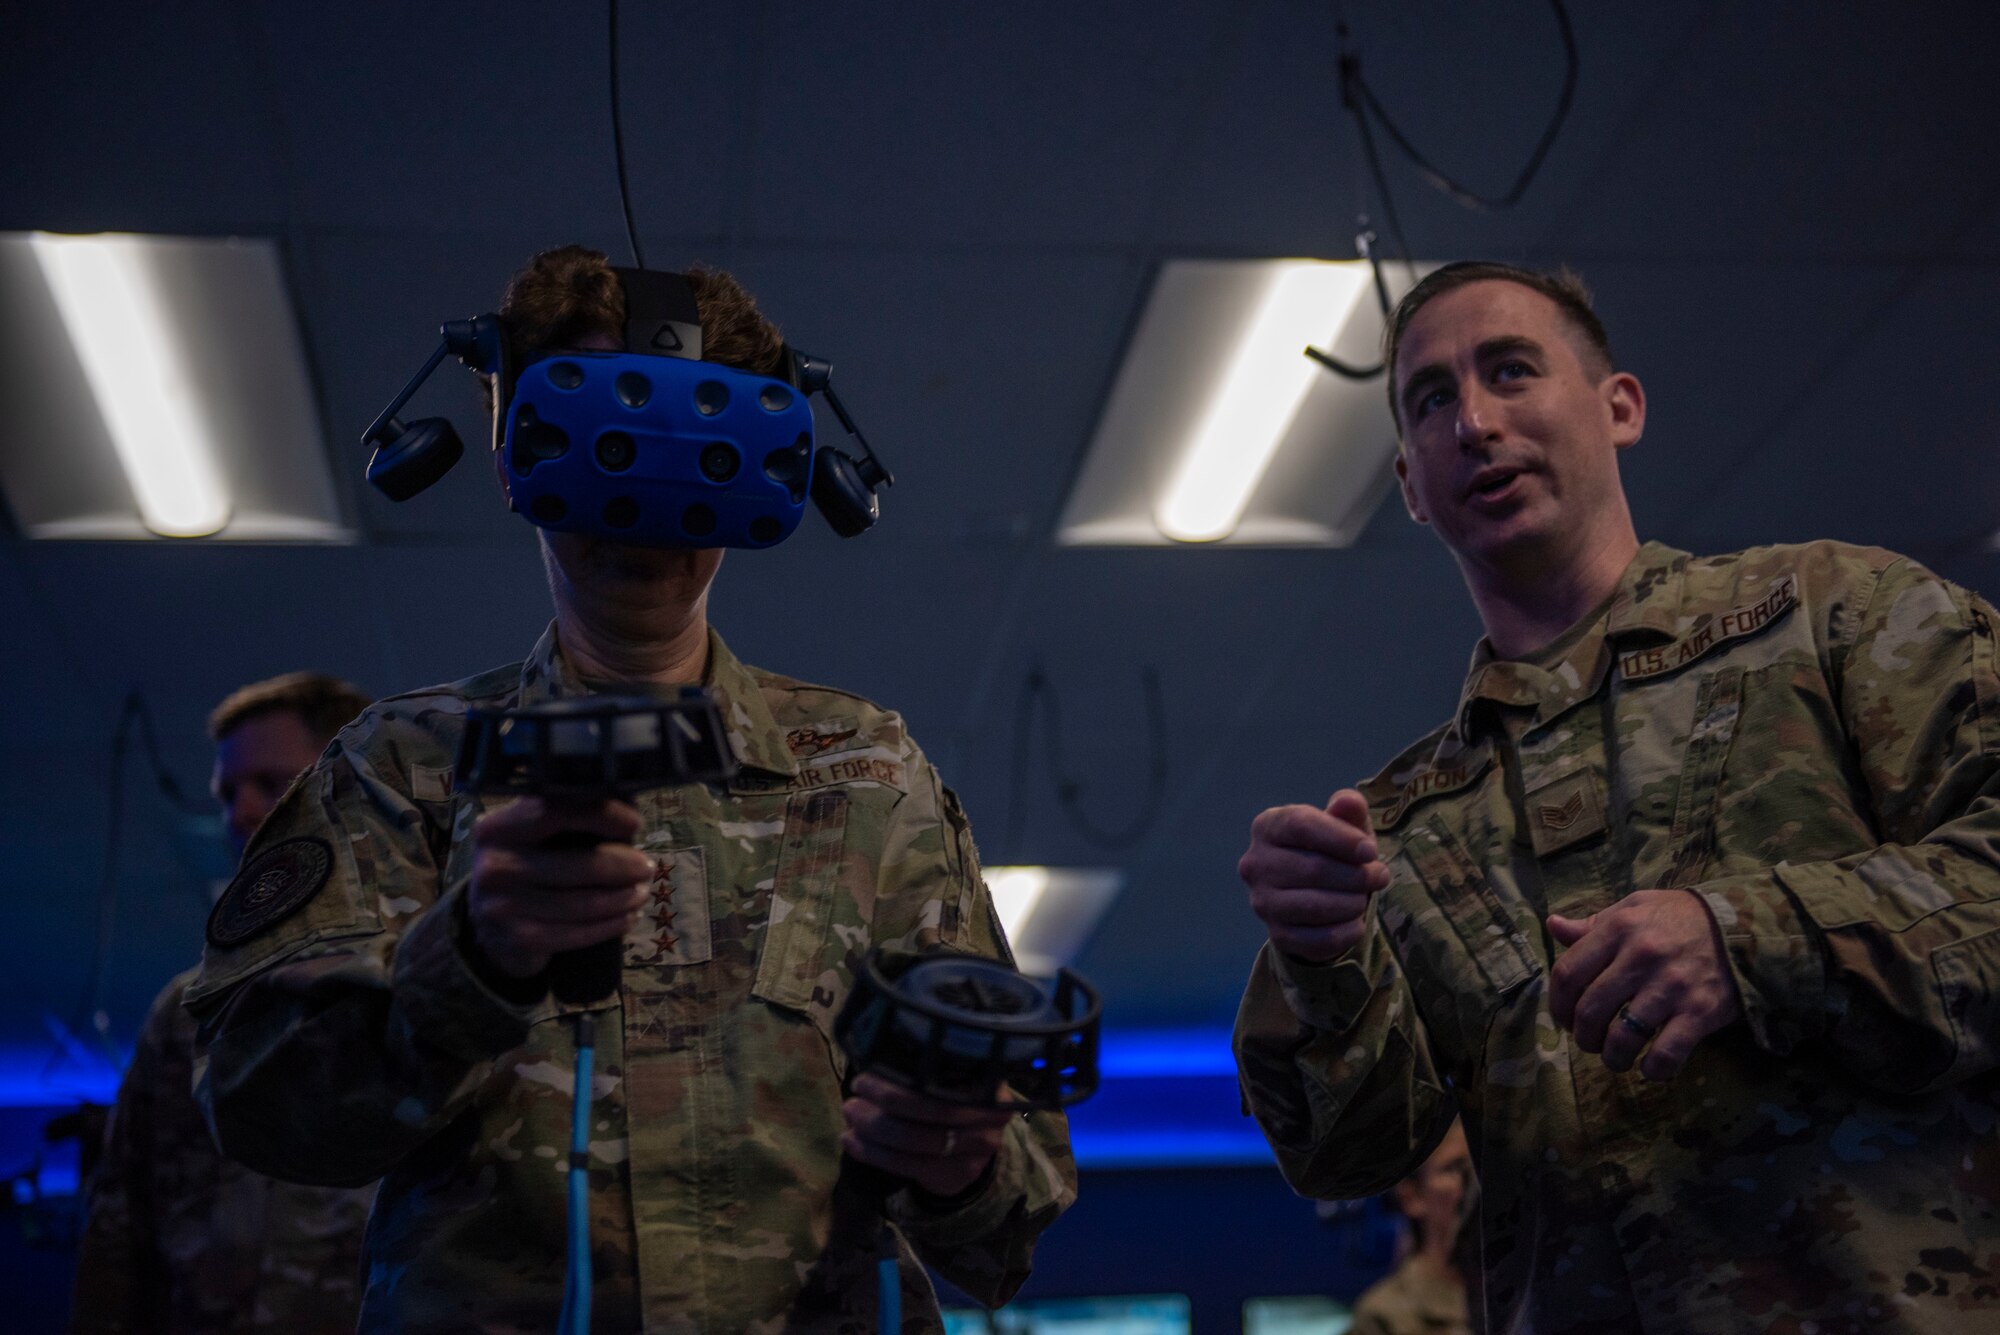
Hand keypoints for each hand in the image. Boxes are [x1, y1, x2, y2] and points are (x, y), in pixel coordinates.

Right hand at [466, 797, 652, 979]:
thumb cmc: (525, 867)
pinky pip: (578, 933)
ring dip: (624, 898)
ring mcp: (502, 907)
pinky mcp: (519, 940)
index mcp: (496, 829)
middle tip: (647, 867)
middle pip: (578, 864)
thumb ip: (565, 818)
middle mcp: (494, 866)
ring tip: (642, 891)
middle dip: (624, 866)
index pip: (554, 812)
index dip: (601, 815)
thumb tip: (627, 814)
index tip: (635, 822)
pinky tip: (629, 917)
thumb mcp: (529, 837)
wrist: (488, 926)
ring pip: (584, 903)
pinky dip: (612, 925)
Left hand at [841, 1073, 1012, 1198]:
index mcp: (985, 1080)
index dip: (898, 1084)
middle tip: (851, 1105)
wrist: (970, 1147)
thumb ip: (921, 1070)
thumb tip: (871, 1061)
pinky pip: (909, 1166)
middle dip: (881, 1109)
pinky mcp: (958, 1175)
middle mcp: (990, 1115)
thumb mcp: (947, 1079)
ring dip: (873, 1134)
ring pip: (915, 1143)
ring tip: (849, 1124)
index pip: (939, 1083)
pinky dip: (875, 1155)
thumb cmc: (950, 1100)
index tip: (863, 1081)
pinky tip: (854, 1144)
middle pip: (928, 1113)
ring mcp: (977, 1150)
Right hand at [1239, 790, 1391, 962]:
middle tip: (1380, 876)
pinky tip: (1356, 922)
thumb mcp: (1344, 825)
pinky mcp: (1278, 934)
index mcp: (1268, 826)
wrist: (1316, 894)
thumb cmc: (1332, 849)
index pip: (1301, 826)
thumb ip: (1348, 810)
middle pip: (1313, 869)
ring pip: (1315, 907)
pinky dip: (1347, 932)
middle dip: (1356, 875)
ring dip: (1352, 903)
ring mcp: (1262, 902)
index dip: (1342, 838)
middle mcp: (1255, 864)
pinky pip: (1319, 939)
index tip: (1372, 851)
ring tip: (1364, 897)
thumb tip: (1349, 802)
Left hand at [1547, 889, 1742, 1080]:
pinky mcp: (1700, 1012)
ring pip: (1622, 1037)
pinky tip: (1649, 1067)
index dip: (1558, 1003)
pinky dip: (1652, 1069)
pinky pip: (1666, 1053)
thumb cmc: (1681, 917)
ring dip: (1612, 1057)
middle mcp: (1641, 957)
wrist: (1745, 926)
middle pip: (1590, 1011)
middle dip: (1583, 1036)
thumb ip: (1593, 924)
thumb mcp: (1635, 908)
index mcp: (1618, 929)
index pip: (1568, 974)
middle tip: (1589, 1041)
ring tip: (1615, 1057)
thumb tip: (1554, 926)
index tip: (1565, 1017)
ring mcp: (1671, 987)